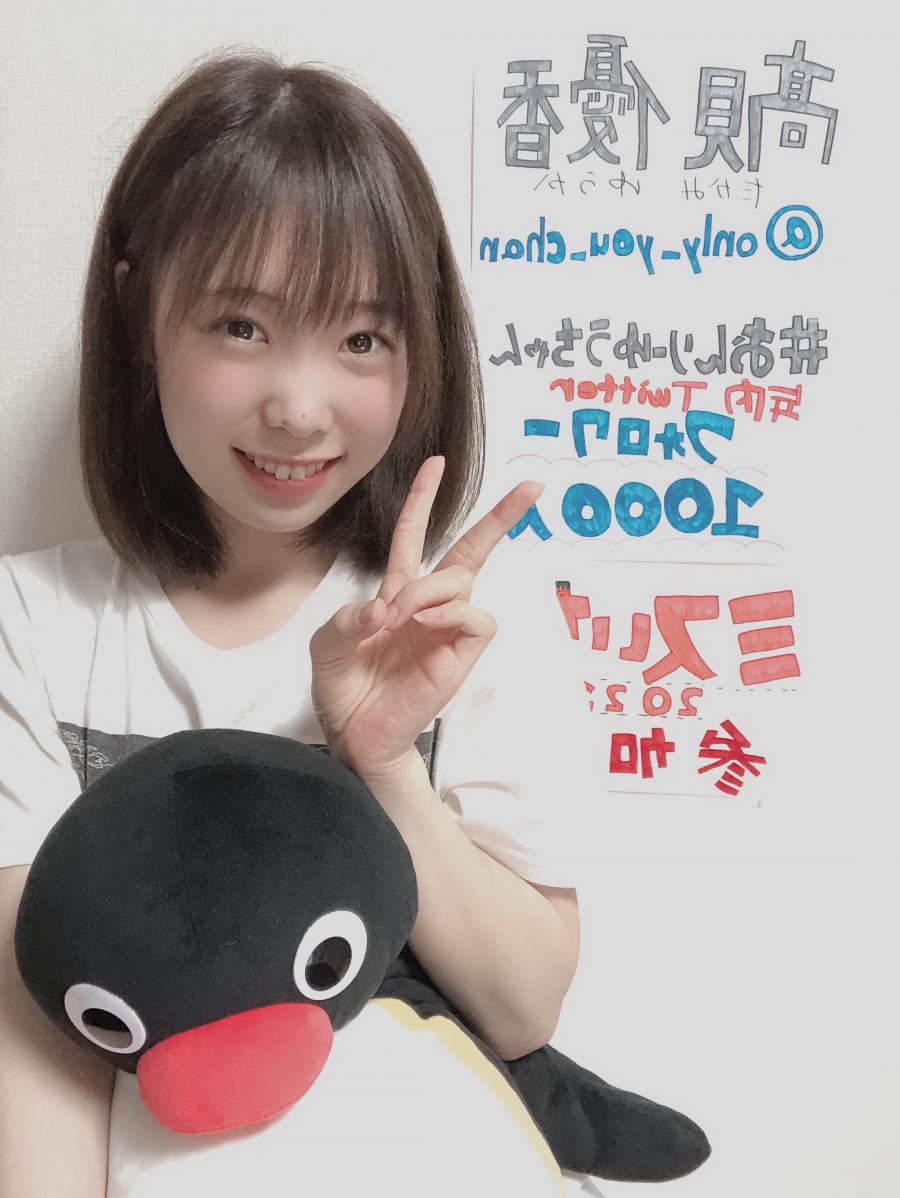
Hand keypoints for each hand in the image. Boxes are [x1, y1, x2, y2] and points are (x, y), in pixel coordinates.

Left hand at [309, 456, 544, 781]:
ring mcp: (448, 629)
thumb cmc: (343, 690)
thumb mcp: (328, 644)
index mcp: (396, 595)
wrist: (354, 736)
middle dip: (501, 516)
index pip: (414, 537)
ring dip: (428, 588)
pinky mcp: (462, 655)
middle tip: (533, 485)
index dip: (423, 500)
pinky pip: (476, 617)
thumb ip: (350, 617)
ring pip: (464, 579)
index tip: (437, 463)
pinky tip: (426, 625)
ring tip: (399, 618)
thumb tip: (389, 607)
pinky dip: (452, 611)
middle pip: (471, 550)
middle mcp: (429, 606)